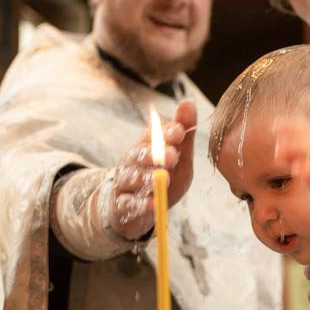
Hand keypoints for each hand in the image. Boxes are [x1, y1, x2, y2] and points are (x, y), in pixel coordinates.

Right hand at [109, 99, 196, 241]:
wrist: (139, 207)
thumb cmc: (163, 176)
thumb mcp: (179, 155)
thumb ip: (184, 132)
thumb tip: (188, 102)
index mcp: (147, 144)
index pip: (154, 134)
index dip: (167, 133)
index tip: (179, 133)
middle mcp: (132, 160)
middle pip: (140, 154)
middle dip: (156, 154)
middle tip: (172, 156)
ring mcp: (125, 181)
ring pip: (132, 177)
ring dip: (146, 178)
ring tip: (159, 180)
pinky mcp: (122, 204)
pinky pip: (128, 203)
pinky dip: (139, 204)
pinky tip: (151, 204)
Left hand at [273, 116, 309, 208]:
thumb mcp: (309, 168)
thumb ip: (296, 159)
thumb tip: (277, 152)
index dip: (293, 123)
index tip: (274, 124)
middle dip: (293, 132)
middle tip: (274, 135)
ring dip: (297, 147)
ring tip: (278, 153)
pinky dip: (309, 168)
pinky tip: (295, 172)